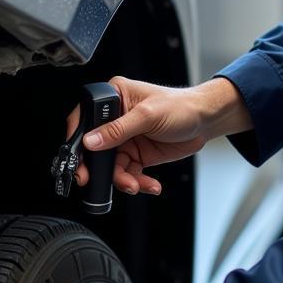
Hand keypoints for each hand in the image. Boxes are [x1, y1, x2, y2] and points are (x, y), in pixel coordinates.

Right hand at [67, 76, 251, 195]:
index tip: (77, 160)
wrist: (205, 121)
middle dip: (98, 167)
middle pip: (96, 147)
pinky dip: (137, 182)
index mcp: (115, 98)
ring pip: (112, 165)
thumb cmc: (181, 106)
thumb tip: (91, 141)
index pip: (87, 119)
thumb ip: (118, 130)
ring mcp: (126, 138)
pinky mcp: (137, 154)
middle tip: (94, 181)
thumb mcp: (148, 116)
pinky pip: (129, 173)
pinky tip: (148, 185)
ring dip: (122, 179)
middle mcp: (117, 119)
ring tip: (135, 185)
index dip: (79, 141)